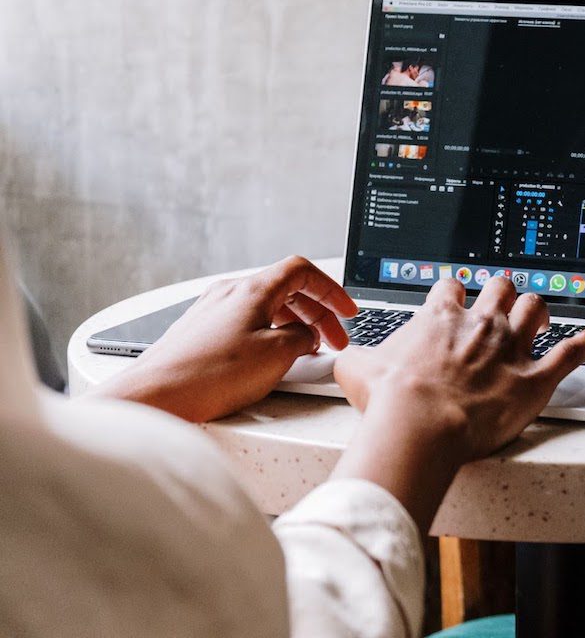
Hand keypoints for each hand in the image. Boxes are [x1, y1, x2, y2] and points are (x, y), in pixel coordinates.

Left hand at [93, 256, 356, 421]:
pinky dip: (270, 336)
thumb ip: (303, 338)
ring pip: (267, 308)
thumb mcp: (277, 355)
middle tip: (333, 341)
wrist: (156, 396)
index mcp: (252, 289)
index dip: (331, 290)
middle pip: (287, 290)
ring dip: (294, 327)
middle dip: (317, 315)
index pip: (302, 271)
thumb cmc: (209, 375)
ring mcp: (213, 312)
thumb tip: (307, 337)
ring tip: (306, 354)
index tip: (346, 311)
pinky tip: (273, 361)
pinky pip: (248, 325)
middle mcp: (230, 293)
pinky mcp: (202, 333)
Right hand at [331, 276, 584, 530]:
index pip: (452, 289)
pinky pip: (571, 352)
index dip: (454, 294)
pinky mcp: (535, 377)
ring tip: (535, 316)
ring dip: (536, 311)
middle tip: (499, 303)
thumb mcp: (358, 368)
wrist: (420, 423)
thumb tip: (343, 358)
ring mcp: (511, 349)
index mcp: (441, 318)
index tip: (455, 300)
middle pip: (501, 288)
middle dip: (501, 293)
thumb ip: (357, 356)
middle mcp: (481, 325)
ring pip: (534, 310)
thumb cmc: (391, 399)